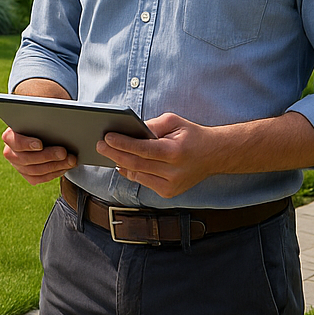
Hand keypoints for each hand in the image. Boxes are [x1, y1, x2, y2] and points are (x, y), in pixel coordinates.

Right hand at [2, 127, 76, 184]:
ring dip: (55, 166)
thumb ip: (40, 123)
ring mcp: (18, 166)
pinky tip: (65, 167)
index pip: (15, 141)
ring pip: (35, 171)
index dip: (27, 144)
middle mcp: (10, 153)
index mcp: (9, 137)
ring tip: (70, 160)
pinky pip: (40, 178)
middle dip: (48, 156)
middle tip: (64, 153)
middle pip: (27, 158)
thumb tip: (55, 125)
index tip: (40, 144)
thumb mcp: (37, 121)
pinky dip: (54, 173)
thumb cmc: (38, 126)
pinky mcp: (28, 176)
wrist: (39, 136)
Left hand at [96, 112, 218, 198]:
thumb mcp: (173, 122)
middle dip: (114, 153)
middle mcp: (174, 172)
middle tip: (99, 145)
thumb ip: (150, 126)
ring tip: (107, 152)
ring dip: (120, 163)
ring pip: (137, 175)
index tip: (106, 137)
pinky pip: (143, 182)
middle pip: (136, 164)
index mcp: (175, 152)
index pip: (143, 149)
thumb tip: (128, 130)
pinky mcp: (169, 192)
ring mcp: (171, 185)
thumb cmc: (191, 135)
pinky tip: (122, 164)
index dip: (122, 144)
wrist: (213, 155)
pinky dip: (131, 173)